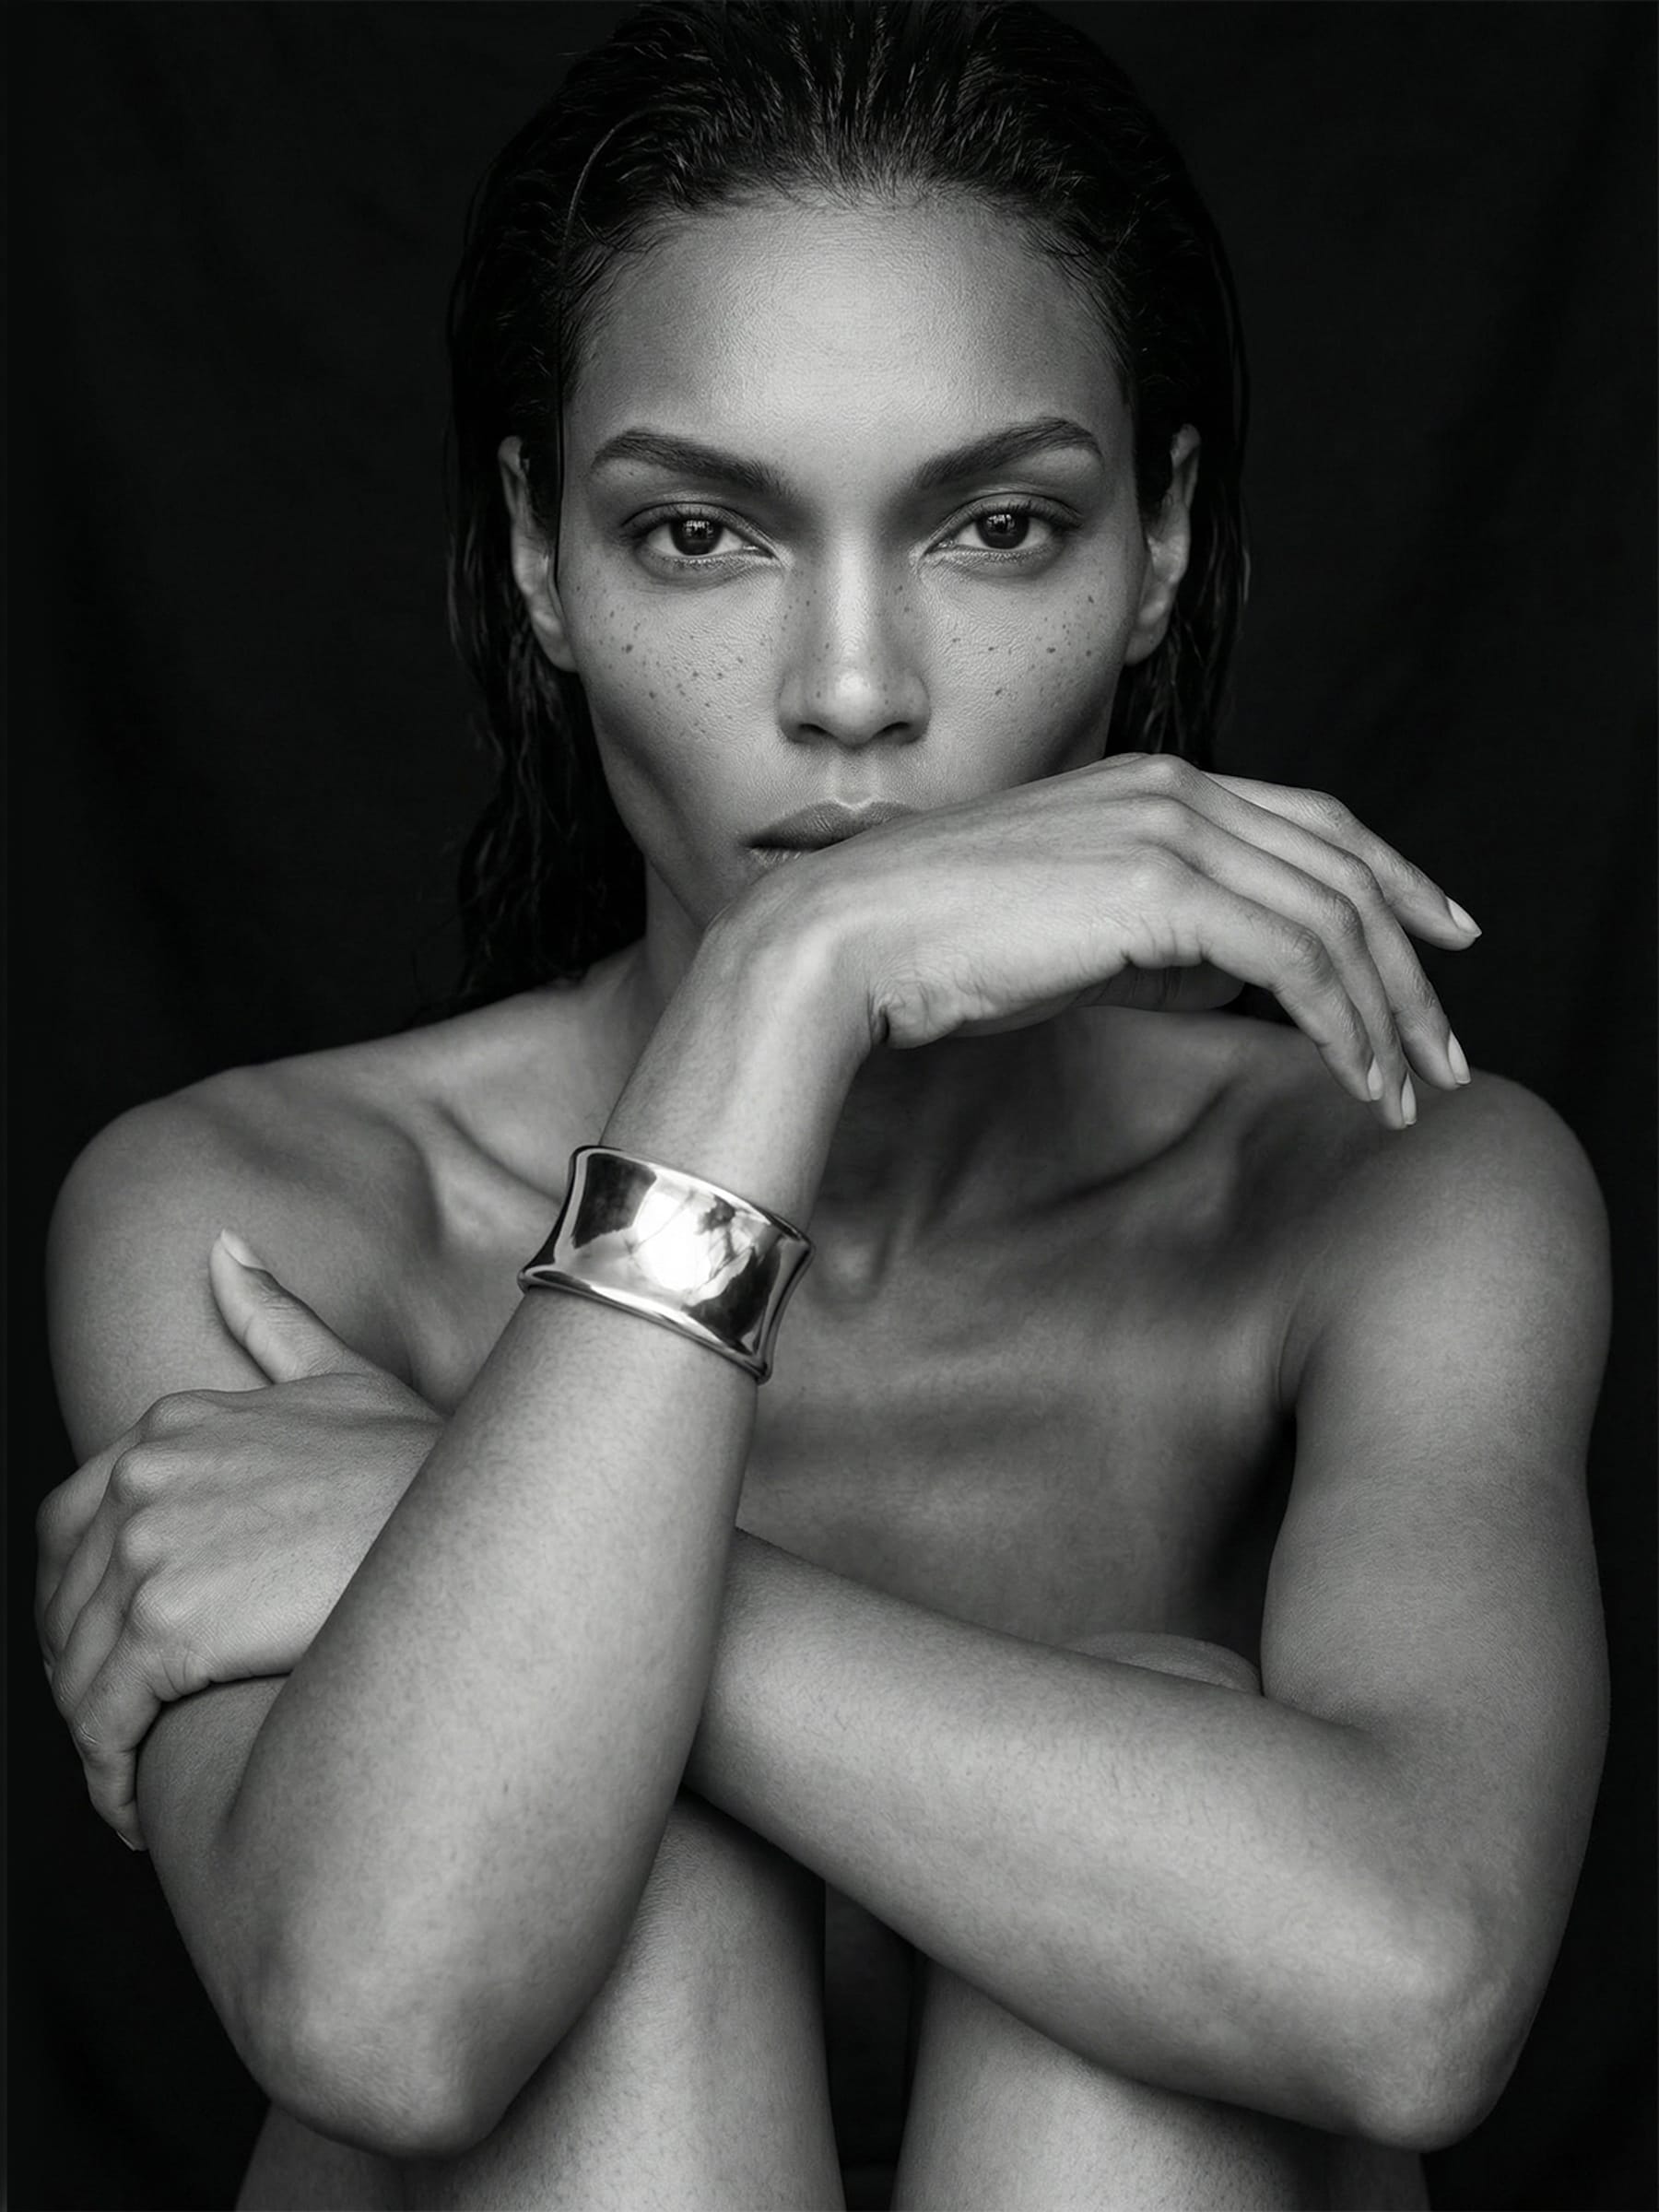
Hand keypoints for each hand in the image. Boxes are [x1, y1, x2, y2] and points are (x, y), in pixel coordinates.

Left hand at [36, 1233, 441, 1846]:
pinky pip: (102, 1719)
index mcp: (170, 1424)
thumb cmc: (426, 1471)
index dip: (85, 1606)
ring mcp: (149, 1547)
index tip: (122, 1658)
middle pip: (66, 1605)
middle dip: (83, 1677)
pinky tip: (132, 1810)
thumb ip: (271, 1321)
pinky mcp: (165, 1627)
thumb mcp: (344, 1381)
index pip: (71, 1530)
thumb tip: (220, 1249)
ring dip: (93, 1737)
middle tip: (125, 1734)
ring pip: (78, 1669)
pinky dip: (104, 1771)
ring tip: (132, 1784)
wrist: (484, 1532)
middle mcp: (141, 1475)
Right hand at [761, 752, 1478, 1128]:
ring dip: (1385, 1012)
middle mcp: (1177, 788)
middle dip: (1410, 964)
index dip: (1392, 878)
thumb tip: (1239, 971)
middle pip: (1343, 867)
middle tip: (1444, 1052)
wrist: (848, 940)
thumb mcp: (1076, 931)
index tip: (1440, 939)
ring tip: (1406, 1091)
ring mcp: (1171, 829)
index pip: (1314, 821)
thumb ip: (1163, 935)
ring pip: (1333, 915)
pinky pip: (1295, 957)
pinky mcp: (1161, 888)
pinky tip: (1355, 1077)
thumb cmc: (941, 947)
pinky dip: (1342, 1022)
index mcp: (1156, 782)